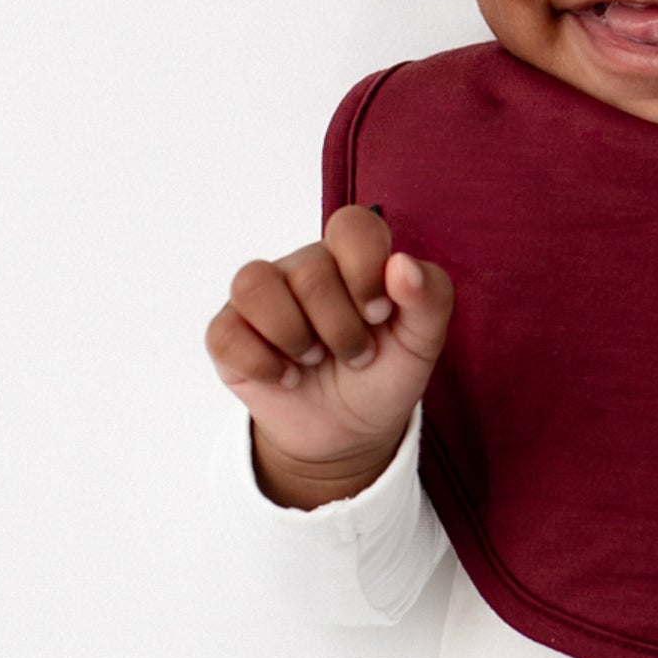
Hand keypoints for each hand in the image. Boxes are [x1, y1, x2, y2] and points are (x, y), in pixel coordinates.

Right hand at [205, 204, 455, 508]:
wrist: (351, 432)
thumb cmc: (383, 374)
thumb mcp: (422, 343)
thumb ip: (430, 298)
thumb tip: (403, 264)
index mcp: (350, 258)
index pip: (352, 225)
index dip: (365, 268)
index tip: (379, 315)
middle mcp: (302, 268)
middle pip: (309, 269)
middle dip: (341, 327)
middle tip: (356, 356)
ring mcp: (261, 299)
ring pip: (255, 286)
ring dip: (295, 337)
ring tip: (316, 362)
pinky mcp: (229, 334)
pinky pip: (226, 333)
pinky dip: (262, 364)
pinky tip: (287, 379)